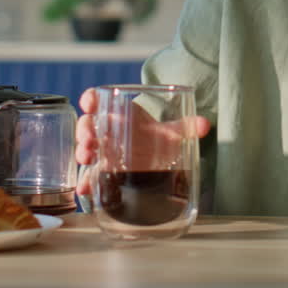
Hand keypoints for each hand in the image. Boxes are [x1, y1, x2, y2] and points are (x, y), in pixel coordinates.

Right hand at [75, 88, 211, 196]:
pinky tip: (85, 189)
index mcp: (118, 113)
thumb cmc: (154, 137)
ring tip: (87, 157)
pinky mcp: (101, 171)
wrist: (151, 158)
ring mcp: (101, 151)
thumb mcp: (170, 132)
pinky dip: (85, 182)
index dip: (91, 99)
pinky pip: (89, 175)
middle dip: (85, 130)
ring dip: (82, 151)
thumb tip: (206, 124)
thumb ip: (186, 127)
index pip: (97, 99)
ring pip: (85, 147)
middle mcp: (105, 131)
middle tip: (91, 139)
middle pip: (88, 125)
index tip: (90, 103)